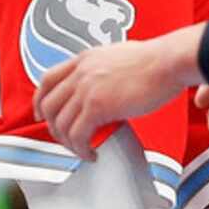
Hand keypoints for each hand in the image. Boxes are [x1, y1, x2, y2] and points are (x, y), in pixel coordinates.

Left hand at [34, 28, 201, 157]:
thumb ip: (100, 68)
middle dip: (53, 127)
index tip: (42, 114)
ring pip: (60, 124)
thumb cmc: (153, 60)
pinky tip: (93, 153)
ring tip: (84, 149)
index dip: (40, 101)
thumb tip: (99, 86)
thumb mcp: (117, 55)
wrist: (168, 61)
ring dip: (69, 144)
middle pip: (49, 105)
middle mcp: (81, 72)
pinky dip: (82, 150)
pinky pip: (78, 136)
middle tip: (67, 140)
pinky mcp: (98, 106)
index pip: (47, 79)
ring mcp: (87, 88)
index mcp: (85, 58)